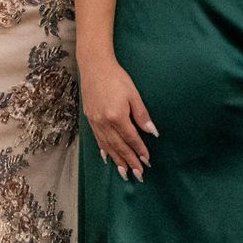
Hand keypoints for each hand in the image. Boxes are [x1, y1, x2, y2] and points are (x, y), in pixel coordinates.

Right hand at [82, 56, 156, 181]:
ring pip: (107, 146)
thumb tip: (152, 133)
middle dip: (129, 161)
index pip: (131, 138)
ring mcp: (95, 122)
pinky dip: (104, 150)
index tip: (147, 161)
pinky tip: (108, 158)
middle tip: (138, 175)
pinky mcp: (90, 119)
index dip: (139, 151)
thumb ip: (142, 116)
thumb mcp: (134, 95)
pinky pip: (98, 139)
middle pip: (119, 146)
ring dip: (117, 160)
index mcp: (117, 116)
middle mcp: (104, 122)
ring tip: (124, 172)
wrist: (94, 67)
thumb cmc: (117, 78)